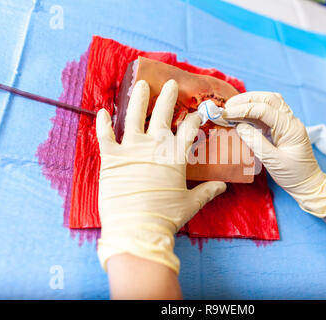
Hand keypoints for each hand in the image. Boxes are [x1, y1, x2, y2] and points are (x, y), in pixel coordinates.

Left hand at [96, 79, 225, 273]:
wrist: (137, 229)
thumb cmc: (166, 217)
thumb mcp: (191, 203)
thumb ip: (207, 191)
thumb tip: (223, 186)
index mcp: (175, 156)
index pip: (188, 129)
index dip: (194, 118)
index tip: (196, 111)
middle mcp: (154, 146)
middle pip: (163, 114)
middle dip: (169, 97)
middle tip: (171, 84)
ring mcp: (131, 149)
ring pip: (135, 116)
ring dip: (138, 99)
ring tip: (141, 85)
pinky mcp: (111, 158)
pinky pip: (105, 135)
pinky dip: (102, 122)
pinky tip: (102, 110)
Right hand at [223, 92, 325, 217]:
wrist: (307, 184)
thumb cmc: (294, 175)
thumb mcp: (273, 161)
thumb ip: (256, 142)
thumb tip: (239, 126)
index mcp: (291, 128)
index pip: (265, 110)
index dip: (243, 109)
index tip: (226, 114)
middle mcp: (290, 121)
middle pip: (268, 99)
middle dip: (246, 100)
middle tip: (227, 106)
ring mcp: (286, 123)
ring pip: (268, 102)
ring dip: (249, 102)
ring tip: (232, 108)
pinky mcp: (280, 128)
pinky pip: (267, 113)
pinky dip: (252, 112)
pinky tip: (240, 116)